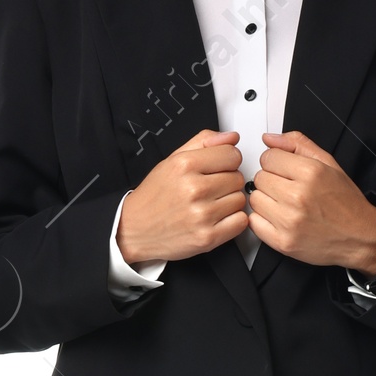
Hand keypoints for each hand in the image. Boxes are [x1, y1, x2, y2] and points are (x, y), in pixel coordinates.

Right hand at [116, 131, 246, 263]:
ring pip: (240, 200)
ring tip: (210, 204)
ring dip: (230, 202)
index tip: (218, 168)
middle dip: (227, 181)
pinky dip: (233, 220)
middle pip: (238, 178)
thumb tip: (231, 137)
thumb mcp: (173, 160)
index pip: (232, 154)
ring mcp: (202, 215)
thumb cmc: (154, 196)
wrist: (134, 229)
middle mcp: (194, 189)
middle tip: (209, 189)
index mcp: (185, 165)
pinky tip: (217, 218)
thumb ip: (203, 142)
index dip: (227, 161)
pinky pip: (240, 222)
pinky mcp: (207, 237)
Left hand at [247, 132, 375, 272]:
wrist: (361, 237)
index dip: (276, 162)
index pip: (268, 157)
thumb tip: (270, 139)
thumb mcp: (329, 164)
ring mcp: (289, 221)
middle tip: (288, 189)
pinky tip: (279, 218)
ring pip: (254, 199)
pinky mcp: (283, 242)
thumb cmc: (346, 203)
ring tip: (285, 204)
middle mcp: (298, 197)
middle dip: (271, 180)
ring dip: (266, 200)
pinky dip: (262, 220)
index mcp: (310, 173)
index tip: (285, 170)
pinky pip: (254, 223)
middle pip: (259, 178)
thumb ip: (298, 145)